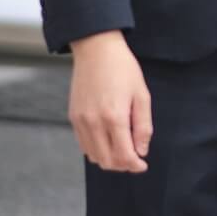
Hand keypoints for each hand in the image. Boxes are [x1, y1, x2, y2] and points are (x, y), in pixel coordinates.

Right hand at [68, 30, 151, 172]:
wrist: (96, 50)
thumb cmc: (123, 69)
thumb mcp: (142, 95)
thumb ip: (143, 126)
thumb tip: (141, 151)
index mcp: (114, 117)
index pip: (124, 155)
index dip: (135, 165)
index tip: (143, 165)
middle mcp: (94, 123)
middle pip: (107, 161)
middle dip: (123, 165)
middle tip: (135, 159)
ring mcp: (81, 121)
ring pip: (93, 156)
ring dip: (109, 160)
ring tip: (123, 151)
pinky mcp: (73, 117)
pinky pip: (83, 145)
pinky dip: (96, 150)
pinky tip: (108, 142)